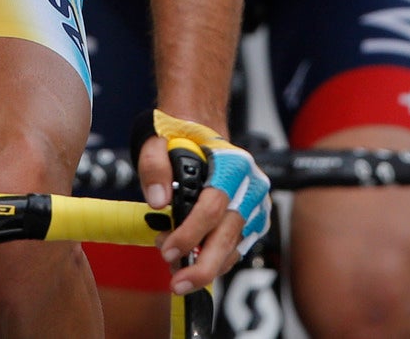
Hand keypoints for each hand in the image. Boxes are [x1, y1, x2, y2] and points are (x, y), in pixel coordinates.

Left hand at [137, 111, 271, 294]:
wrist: (201, 126)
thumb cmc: (180, 134)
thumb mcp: (157, 140)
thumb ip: (154, 167)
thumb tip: (159, 203)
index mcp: (232, 164)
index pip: (213, 207)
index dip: (190, 233)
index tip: (166, 250)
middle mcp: (250, 185)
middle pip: (229, 235)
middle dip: (202, 265)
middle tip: (177, 284)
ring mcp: (256, 204)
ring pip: (235, 247)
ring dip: (207, 266)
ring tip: (177, 272)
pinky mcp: (254, 218)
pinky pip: (237, 247)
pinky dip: (216, 259)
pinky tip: (192, 261)